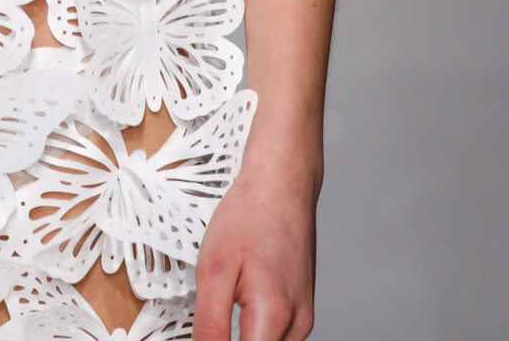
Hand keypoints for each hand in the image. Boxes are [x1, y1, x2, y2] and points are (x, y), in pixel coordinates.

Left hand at [192, 145, 319, 340]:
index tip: (205, 332)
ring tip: (227, 305)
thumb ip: (210, 324)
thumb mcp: (214, 269)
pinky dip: (256, 332)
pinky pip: (277, 338)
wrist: (282, 183)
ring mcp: (303, 319)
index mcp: (274, 316)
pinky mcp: (302, 311)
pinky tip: (242, 307)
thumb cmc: (250, 215)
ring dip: (244, 339)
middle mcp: (296, 325)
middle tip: (213, 314)